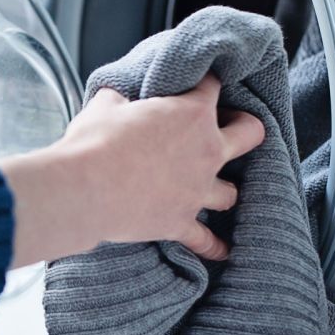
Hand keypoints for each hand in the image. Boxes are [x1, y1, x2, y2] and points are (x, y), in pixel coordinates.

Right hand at [0, 74, 264, 266]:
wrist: (84, 189)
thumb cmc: (94, 142)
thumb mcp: (104, 105)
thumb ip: (120, 100)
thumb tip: (116, 100)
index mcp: (191, 114)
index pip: (212, 86)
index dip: (203, 82)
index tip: (194, 85)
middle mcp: (206, 150)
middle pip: (250, 134)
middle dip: (244, 127)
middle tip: (229, 128)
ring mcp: (198, 190)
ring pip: (232, 192)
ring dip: (225, 188)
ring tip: (214, 187)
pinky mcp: (181, 222)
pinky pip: (206, 240)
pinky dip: (214, 246)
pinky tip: (222, 251)